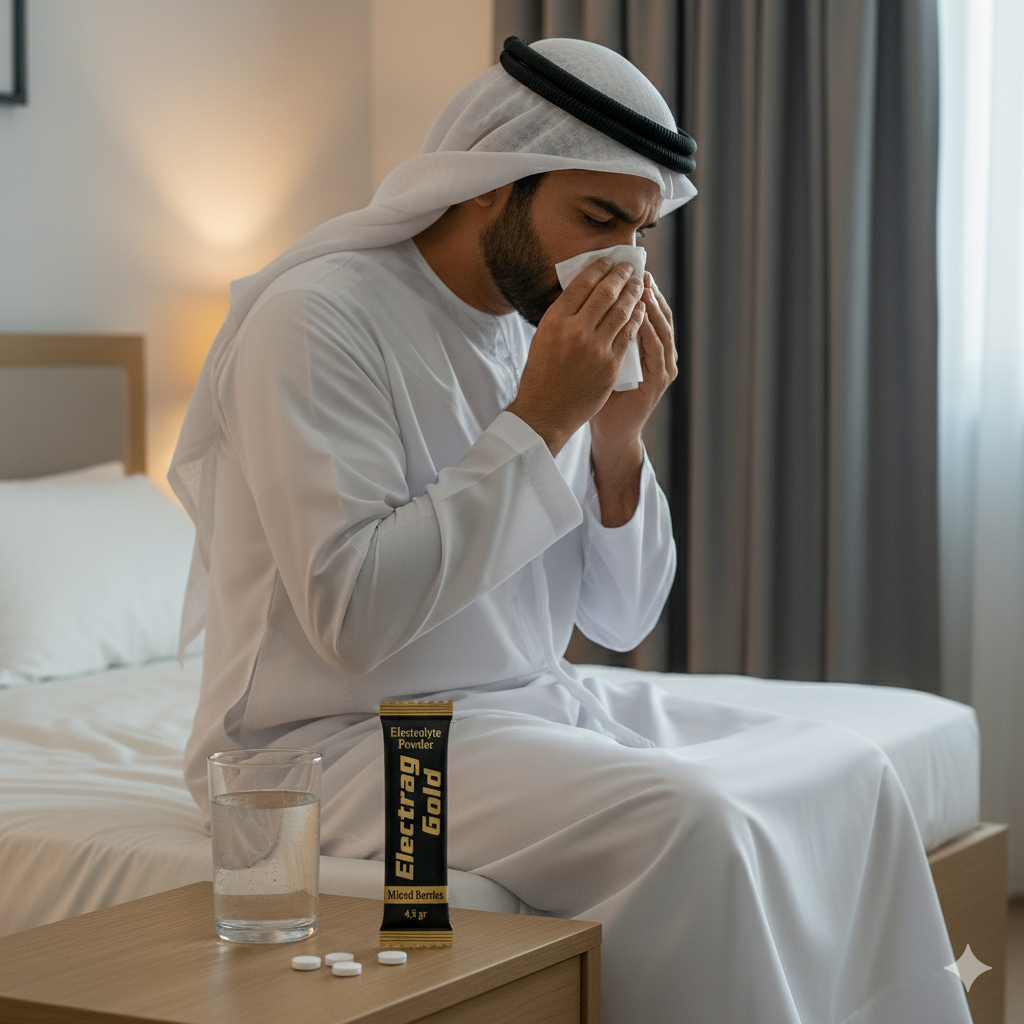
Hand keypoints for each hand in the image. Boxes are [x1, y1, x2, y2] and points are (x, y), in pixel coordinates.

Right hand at [506, 258, 644, 453]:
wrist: (545, 412)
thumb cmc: (541, 375)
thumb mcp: (542, 338)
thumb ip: (563, 316)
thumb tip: (584, 291)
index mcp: (554, 320)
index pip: (582, 284)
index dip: (599, 268)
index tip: (609, 260)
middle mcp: (575, 330)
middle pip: (605, 293)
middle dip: (621, 276)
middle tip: (630, 267)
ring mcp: (595, 348)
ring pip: (621, 311)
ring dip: (633, 294)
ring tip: (640, 284)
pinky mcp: (610, 364)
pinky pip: (628, 334)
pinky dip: (637, 318)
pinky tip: (641, 309)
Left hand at [589, 273, 676, 525]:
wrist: (609, 430)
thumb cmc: (599, 393)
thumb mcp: (599, 356)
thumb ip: (600, 331)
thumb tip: (581, 299)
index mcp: (646, 345)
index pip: (645, 308)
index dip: (637, 287)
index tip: (624, 267)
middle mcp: (659, 353)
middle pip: (658, 313)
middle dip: (647, 290)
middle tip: (637, 269)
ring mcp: (662, 367)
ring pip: (662, 328)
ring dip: (652, 306)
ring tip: (641, 287)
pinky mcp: (658, 381)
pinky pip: (656, 351)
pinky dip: (649, 332)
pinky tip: (640, 316)